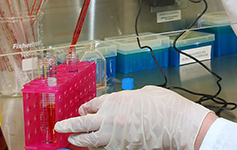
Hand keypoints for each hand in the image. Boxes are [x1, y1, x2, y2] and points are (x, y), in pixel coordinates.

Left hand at [54, 85, 212, 149]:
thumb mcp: (145, 92)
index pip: (92, 105)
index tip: (81, 110)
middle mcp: (110, 118)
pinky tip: (93, 149)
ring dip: (78, 141)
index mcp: (115, 100)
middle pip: (81, 123)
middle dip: (68, 126)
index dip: (85, 108)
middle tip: (60, 127)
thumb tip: (127, 101)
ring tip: (71, 141)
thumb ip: (131, 97)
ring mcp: (113, 136)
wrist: (176, 125)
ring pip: (88, 141)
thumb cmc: (165, 107)